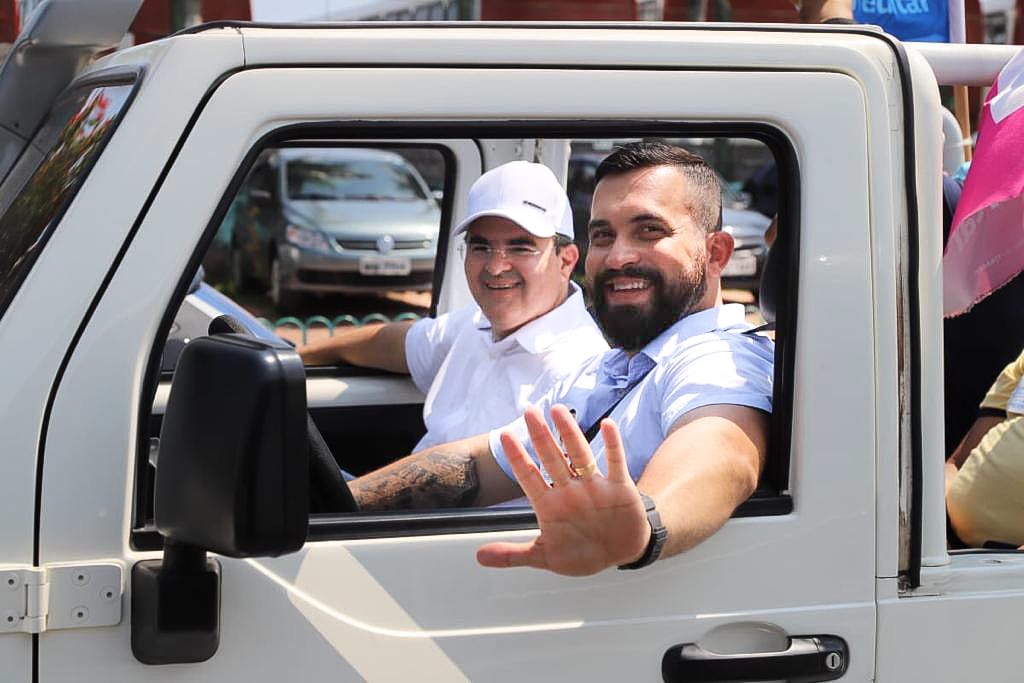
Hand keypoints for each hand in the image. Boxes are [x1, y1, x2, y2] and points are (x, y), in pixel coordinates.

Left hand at [476, 404, 649, 575]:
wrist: (620, 552)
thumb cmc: (581, 552)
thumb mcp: (545, 557)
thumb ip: (513, 555)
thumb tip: (479, 557)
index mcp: (550, 505)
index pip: (529, 476)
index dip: (517, 457)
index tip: (505, 435)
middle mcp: (570, 490)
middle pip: (552, 458)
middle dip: (540, 435)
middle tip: (528, 411)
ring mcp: (594, 486)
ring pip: (579, 454)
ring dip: (569, 433)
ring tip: (558, 411)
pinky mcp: (619, 488)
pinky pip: (614, 462)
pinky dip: (612, 444)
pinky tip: (607, 425)